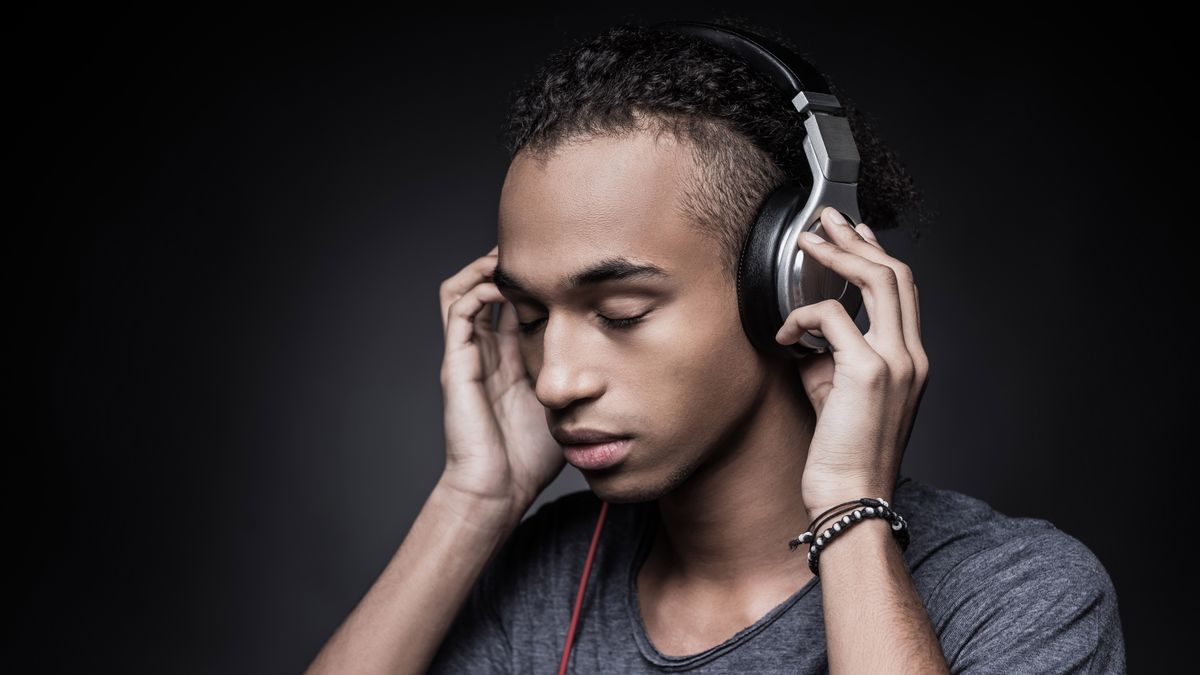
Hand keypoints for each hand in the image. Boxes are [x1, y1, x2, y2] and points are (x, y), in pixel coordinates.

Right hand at [437, 245, 564, 516]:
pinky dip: (477, 289)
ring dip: (485, 268)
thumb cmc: (532, 458)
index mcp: (511, 358)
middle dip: (508, 264)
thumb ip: (588, 380)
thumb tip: (625, 361)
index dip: (534, 281)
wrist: (498, 489)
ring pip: (462, 290)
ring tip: (512, 256)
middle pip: (486, 288)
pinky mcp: (457, 363)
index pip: (515, 304)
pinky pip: (457, 310)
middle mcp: (486, 350)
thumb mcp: (571, 404)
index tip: (564, 263)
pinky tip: (503, 286)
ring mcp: (468, 355)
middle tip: (538, 246)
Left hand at [775, 207, 930, 520]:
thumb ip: (830, 358)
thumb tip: (804, 333)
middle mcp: (912, 355)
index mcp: (911, 361)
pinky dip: (801, 318)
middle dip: (859, 240)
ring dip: (839, 254)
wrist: (851, 497)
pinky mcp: (868, 371)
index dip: (879, 256)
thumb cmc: (842, 455)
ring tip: (809, 239)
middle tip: (829, 220)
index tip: (857, 235)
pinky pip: (831, 317)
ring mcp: (895, 361)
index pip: (904, 292)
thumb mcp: (838, 395)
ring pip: (877, 281)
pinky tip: (784, 334)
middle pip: (896, 274)